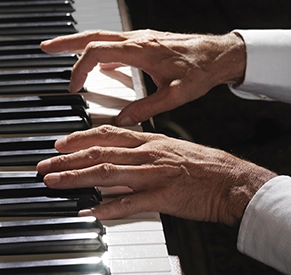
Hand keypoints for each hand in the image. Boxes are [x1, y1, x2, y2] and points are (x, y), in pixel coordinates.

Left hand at [37, 125, 274, 224]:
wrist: (229, 179)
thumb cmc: (203, 164)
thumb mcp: (172, 147)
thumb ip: (146, 150)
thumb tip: (124, 155)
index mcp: (151, 142)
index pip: (108, 134)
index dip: (81, 137)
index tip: (62, 142)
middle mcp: (148, 155)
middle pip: (101, 153)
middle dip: (69, 159)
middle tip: (47, 164)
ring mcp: (154, 175)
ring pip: (108, 174)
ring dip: (78, 179)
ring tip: (56, 182)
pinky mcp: (163, 197)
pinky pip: (130, 203)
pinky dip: (108, 208)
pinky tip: (90, 212)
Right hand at [40, 30, 245, 125]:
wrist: (218, 55)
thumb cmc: (200, 71)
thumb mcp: (174, 96)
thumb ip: (147, 108)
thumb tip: (124, 120)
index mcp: (141, 51)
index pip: (97, 54)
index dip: (80, 69)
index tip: (74, 87)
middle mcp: (138, 40)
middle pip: (93, 36)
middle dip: (67, 42)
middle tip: (48, 48)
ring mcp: (142, 39)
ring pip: (103, 37)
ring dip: (81, 43)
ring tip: (64, 51)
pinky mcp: (147, 43)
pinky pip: (117, 44)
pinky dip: (102, 51)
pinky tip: (102, 63)